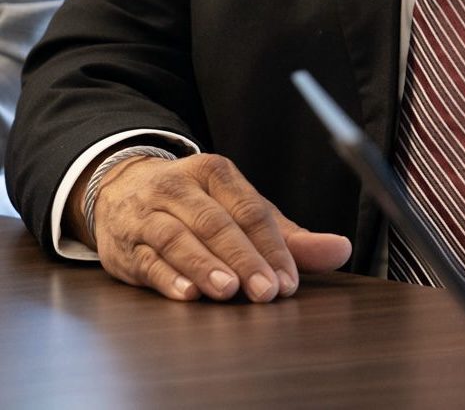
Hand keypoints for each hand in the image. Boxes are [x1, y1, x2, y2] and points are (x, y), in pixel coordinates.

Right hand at [76, 151, 351, 301]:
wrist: (121, 189)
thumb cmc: (197, 204)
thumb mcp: (241, 209)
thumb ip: (289, 235)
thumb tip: (340, 250)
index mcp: (215, 173)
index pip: (249, 209)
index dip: (272, 245)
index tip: (290, 279)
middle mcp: (180, 187)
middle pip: (216, 222)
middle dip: (243, 258)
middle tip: (266, 291)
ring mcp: (149, 214)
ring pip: (178, 238)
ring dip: (205, 266)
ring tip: (228, 291)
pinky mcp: (126, 246)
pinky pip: (147, 260)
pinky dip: (167, 278)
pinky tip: (187, 294)